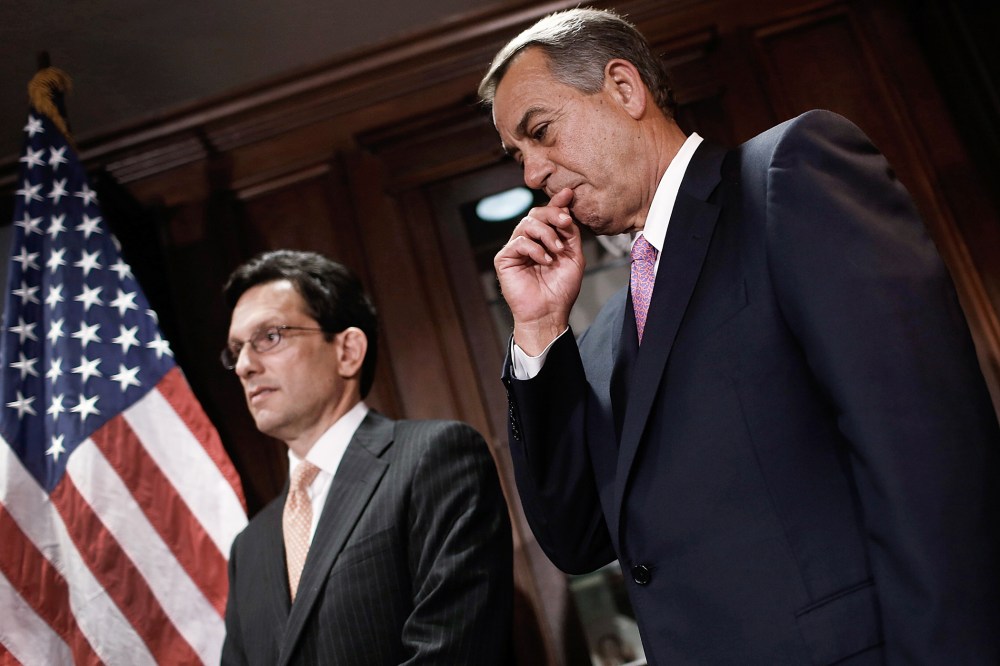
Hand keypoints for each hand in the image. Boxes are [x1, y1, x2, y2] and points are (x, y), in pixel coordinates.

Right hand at [494, 188, 583, 354]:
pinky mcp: (505, 258)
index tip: (570, 194)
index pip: (548, 216)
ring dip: (546, 233)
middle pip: (535, 213)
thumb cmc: (561, 289)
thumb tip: (566, 207)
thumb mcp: (573, 256)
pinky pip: (519, 241)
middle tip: (565, 224)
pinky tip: (545, 261)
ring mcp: (515, 249)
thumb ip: (569, 233)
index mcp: (544, 240)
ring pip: (527, 223)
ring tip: (556, 251)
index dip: (557, 203)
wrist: (549, 313)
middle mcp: (528, 241)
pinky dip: (536, 249)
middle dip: (552, 215)